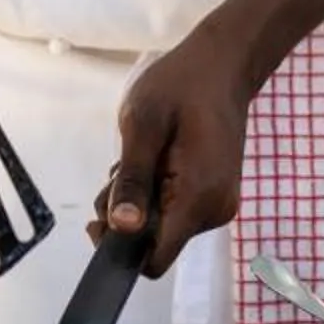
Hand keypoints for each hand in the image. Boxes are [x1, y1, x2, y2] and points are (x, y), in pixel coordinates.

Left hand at [98, 27, 256, 277]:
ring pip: (162, 228)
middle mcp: (215, 210)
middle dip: (127, 218)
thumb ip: (132, 180)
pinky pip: (175, 212)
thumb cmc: (182, 84)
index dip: (120, 249)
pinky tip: (154, 161)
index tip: (100, 218)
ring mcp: (218, 203)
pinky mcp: (215, 195)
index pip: (155, 259)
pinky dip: (155, 195)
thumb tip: (121, 229)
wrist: (224, 64)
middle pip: (156, 244)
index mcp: (199, 198)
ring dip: (139, 203)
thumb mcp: (144, 124)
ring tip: (137, 159)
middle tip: (118, 172)